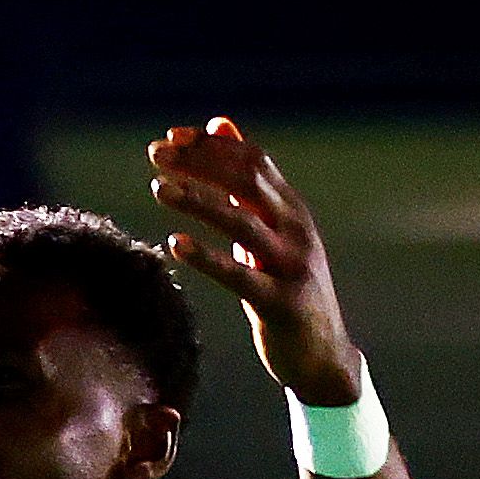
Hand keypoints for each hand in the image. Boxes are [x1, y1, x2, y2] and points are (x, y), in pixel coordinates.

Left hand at [151, 118, 362, 404]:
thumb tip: (220, 125)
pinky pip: (239, 276)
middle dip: (201, 164)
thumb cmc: (286, 286)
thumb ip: (246, 183)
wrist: (323, 353)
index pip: (253, 162)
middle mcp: (297, 230)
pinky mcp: (279, 302)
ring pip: (243, 222)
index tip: (171, 137)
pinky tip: (174, 244)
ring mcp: (291, 265)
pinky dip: (208, 258)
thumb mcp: (269, 230)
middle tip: (156, 153)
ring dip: (200, 201)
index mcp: (292, 210)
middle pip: (248, 182)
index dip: (212, 146)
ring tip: (159, 188)